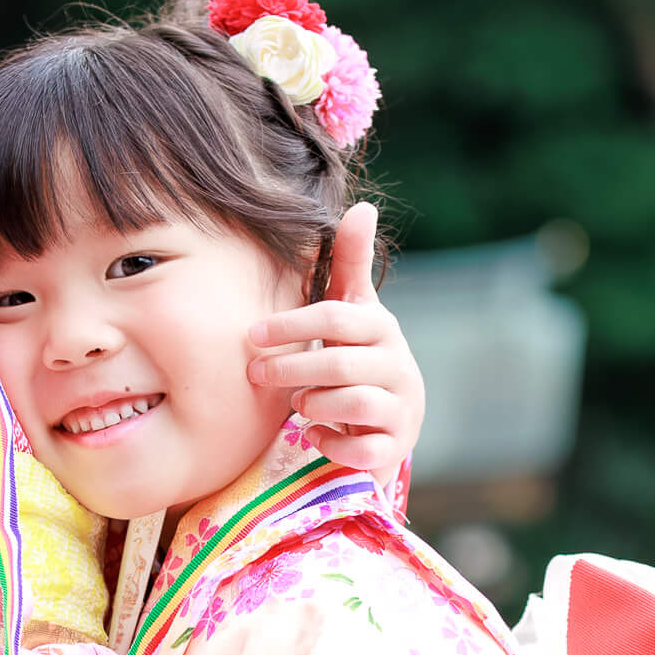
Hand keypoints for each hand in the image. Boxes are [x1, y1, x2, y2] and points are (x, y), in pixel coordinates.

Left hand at [245, 203, 423, 483]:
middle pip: (340, 362)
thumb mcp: (353, 310)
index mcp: (381, 328)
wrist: (388, 422)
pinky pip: (363, 449)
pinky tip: (314, 437)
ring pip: (354, 403)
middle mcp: (399, 366)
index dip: (292, 323)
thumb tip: (363, 206)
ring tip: (295, 404)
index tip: (252, 332)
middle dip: (291, 367)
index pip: (337, 316)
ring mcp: (401, 408)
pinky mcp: (395, 448)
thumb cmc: (357, 357)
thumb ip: (350, 263)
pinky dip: (332, 443)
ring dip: (313, 403)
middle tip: (255, 373)